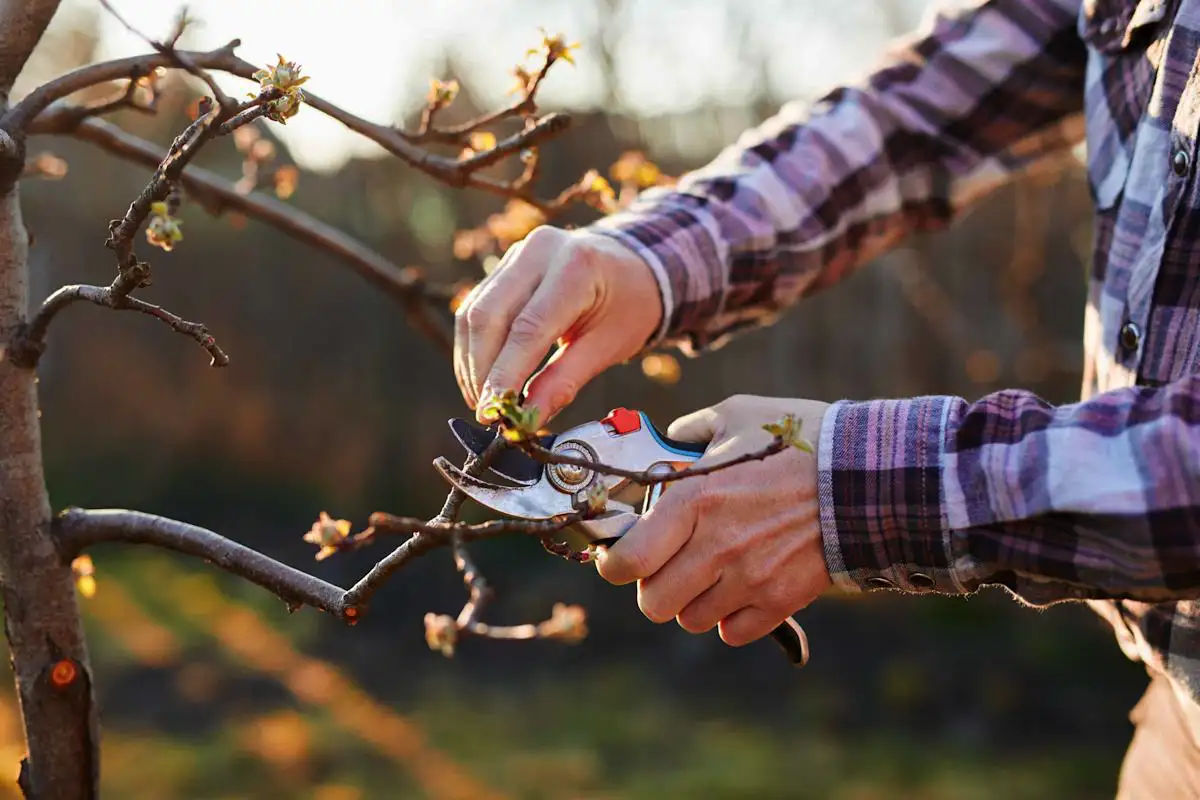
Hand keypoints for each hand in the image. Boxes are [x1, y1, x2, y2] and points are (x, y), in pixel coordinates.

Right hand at [453, 226, 661, 423]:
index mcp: (577, 267)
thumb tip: (528, 419)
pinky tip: (481, 377)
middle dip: (481, 370)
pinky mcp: (504, 266)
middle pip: (489, 315)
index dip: (504, 373)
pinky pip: (476, 308)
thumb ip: (565, 382)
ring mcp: (518, 254)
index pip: (528, 327)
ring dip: (471, 362)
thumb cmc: (628, 306)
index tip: (493, 412)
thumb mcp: (608, 347)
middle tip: (486, 412)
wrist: (632, 266)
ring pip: (474, 312)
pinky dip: (473, 347)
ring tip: (482, 401)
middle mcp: (540, 251)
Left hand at [594, 395, 833, 646]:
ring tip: (710, 574)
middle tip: (668, 566)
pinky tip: (741, 588)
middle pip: (653, 603)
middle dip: (653, 587)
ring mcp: (749, 579)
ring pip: (691, 620)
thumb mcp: (737, 415)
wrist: (868, 476)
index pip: (627, 562)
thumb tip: (668, 441)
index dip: (614, 565)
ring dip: (692, 602)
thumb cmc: (799, 440)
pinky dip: (730, 618)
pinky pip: (733, 632)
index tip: (621, 557)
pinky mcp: (780, 601)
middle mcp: (715, 547)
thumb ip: (691, 430)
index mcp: (694, 500)